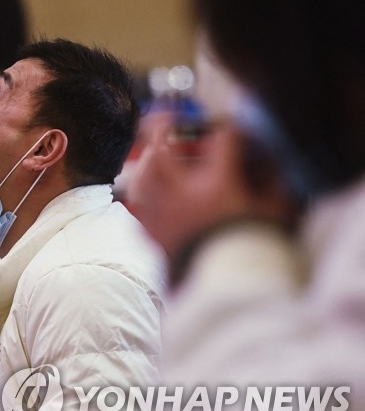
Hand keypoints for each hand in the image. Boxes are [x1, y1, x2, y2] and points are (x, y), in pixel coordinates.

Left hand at [127, 112, 299, 259]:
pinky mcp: (150, 236)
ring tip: (153, 155)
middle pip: (159, 147)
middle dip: (162, 127)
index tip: (232, 131)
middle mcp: (182, 194)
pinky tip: (149, 194)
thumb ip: (273, 185)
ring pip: (140, 175)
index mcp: (217, 185)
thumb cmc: (254, 251)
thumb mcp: (273, 214)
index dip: (229, 130)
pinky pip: (138, 207)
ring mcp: (161, 214)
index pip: (222, 140)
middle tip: (166, 119)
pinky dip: (143, 196)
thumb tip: (270, 165)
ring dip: (147, 162)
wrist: (229, 291)